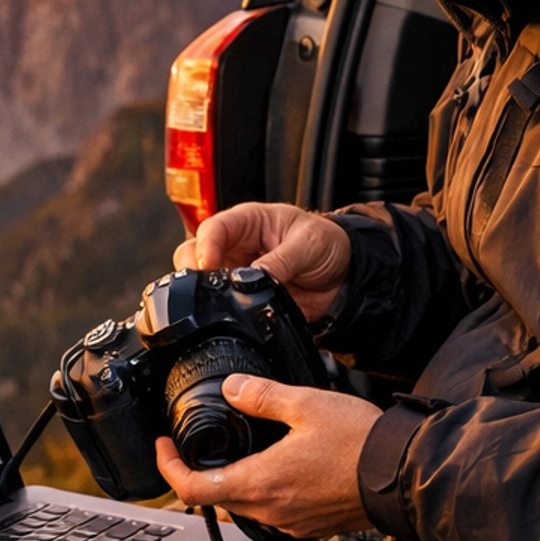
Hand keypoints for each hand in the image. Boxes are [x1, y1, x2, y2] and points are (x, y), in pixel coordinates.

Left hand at [155, 374, 381, 537]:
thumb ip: (262, 395)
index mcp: (261, 482)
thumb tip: (232, 388)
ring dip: (233, 484)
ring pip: (244, 508)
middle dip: (200, 473)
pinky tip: (279, 469)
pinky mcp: (311, 527)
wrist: (403, 475)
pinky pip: (274, 513)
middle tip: (196, 447)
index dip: (170, 468)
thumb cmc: (360, 445)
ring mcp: (291, 523)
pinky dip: (264, 493)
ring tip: (239, 453)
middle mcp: (272, 510)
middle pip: (215, 500)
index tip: (167, 448)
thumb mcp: (306, 404)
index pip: (193, 489)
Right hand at [172, 202, 351, 326]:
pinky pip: (223, 308)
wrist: (345, 277)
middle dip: (195, 272)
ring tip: (221, 304)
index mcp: (247, 222)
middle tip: (209, 288)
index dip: (206, 246)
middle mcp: (235, 248)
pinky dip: (223, 314)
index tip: (209, 265)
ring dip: (205, 295)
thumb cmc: (327, 243)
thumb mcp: (308, 244)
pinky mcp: (243, 299)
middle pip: (194, 255)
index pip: (213, 229)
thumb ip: (280, 261)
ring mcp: (236, 275)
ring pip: (201, 284)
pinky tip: (233, 318)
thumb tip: (254, 278)